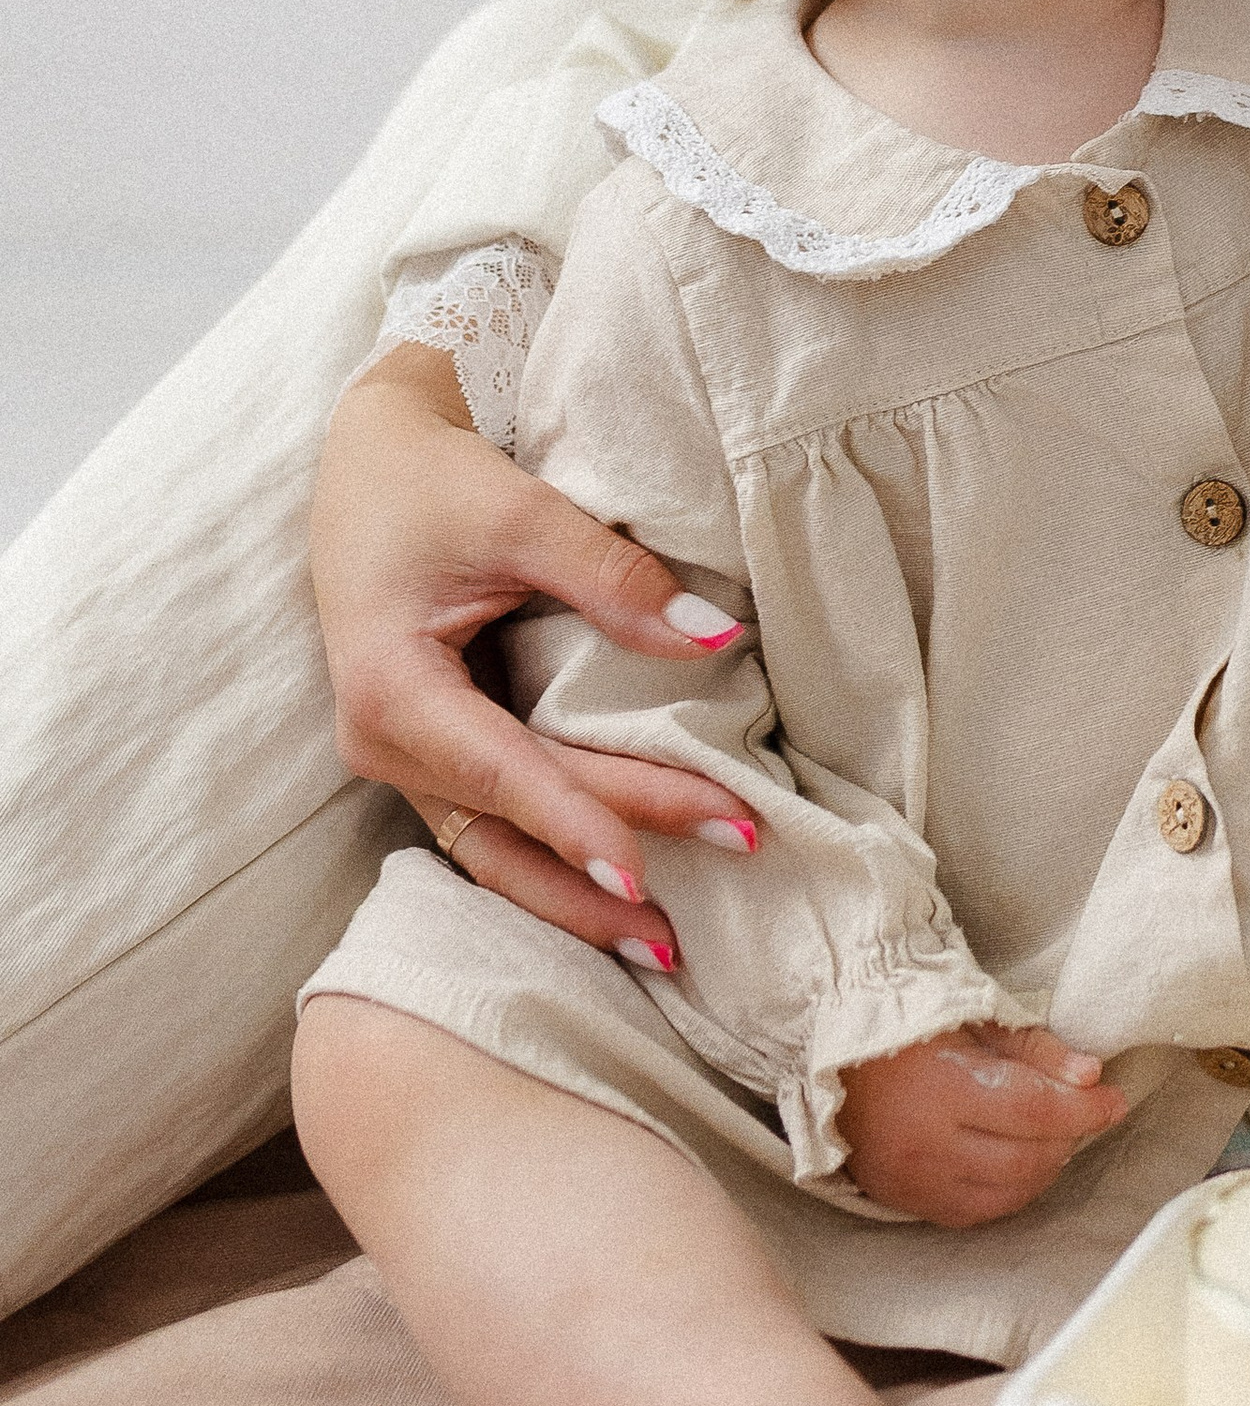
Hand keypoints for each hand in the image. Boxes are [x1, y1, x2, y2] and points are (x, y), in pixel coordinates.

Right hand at [312, 349, 759, 962]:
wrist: (367, 463)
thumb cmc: (431, 483)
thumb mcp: (519, 511)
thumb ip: (611, 578)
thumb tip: (713, 638)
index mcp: (391, 690)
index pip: (502, 773)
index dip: (576, 822)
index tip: (645, 871)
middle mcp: (385, 745)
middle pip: (511, 825)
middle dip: (610, 865)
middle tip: (726, 858)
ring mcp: (404, 760)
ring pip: (496, 852)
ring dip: (575, 899)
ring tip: (667, 941)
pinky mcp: (433, 755)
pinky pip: (494, 828)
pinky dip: (553, 865)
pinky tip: (617, 900)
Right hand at [833, 1025, 1129, 1225]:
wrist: (828, 1057)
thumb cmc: (907, 1028)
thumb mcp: (973, 1019)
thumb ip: (1035, 1048)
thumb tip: (1092, 1075)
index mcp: (942, 1086)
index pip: (1034, 1109)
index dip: (1084, 1108)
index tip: (1113, 1099)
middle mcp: (926, 1143)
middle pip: (1027, 1158)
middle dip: (1069, 1136)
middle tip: (1082, 1112)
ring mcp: (913, 1181)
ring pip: (1007, 1194)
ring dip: (1044, 1167)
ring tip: (1051, 1135)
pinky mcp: (904, 1203)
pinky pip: (976, 1213)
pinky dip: (1008, 1192)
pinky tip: (1016, 1164)